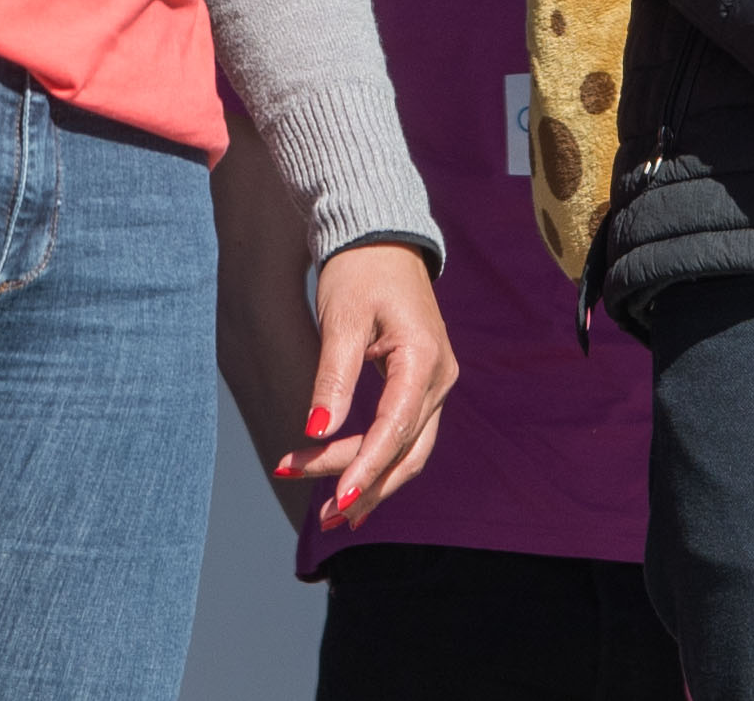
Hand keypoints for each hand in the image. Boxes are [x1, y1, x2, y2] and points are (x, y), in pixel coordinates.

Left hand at [275, 241, 455, 533]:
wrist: (381, 236)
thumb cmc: (359, 270)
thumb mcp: (341, 318)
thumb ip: (332, 378)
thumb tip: (314, 431)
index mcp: (423, 359)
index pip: (395, 429)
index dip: (365, 469)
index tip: (336, 501)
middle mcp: (439, 378)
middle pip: (406, 451)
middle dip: (366, 486)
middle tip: (322, 516)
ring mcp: (435, 383)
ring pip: (409, 450)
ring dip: (372, 481)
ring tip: (332, 515)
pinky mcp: (422, 385)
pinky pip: (406, 434)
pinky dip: (378, 460)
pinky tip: (352, 484)